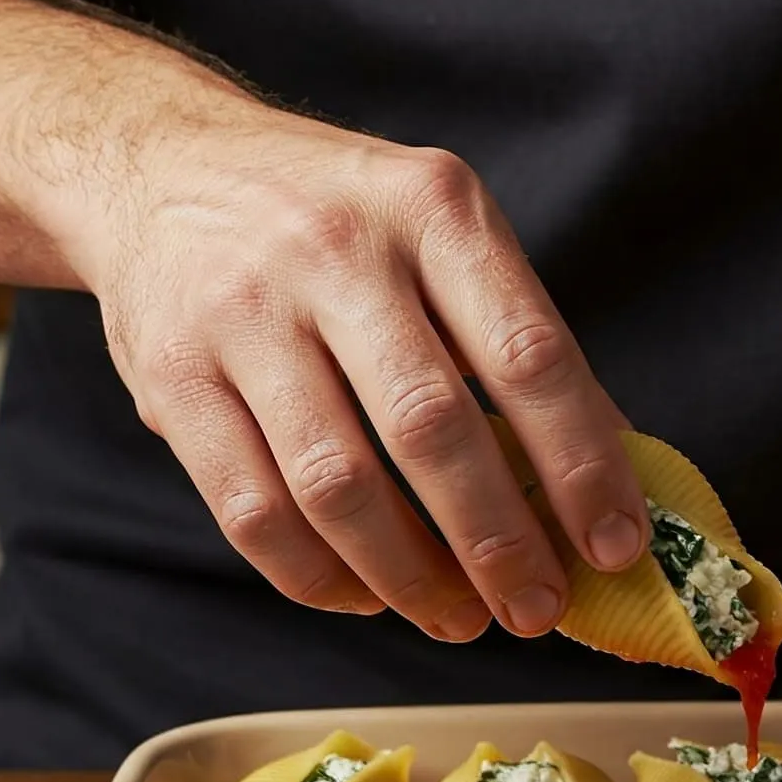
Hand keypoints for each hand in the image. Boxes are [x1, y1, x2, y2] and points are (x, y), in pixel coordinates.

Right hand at [63, 99, 646, 639]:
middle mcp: (335, 251)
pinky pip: (250, 511)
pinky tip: (366, 597)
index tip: (617, 546)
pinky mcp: (170, 376)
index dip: (582, 464)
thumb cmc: (341, 221)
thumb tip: (620, 472)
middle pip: (430, 427)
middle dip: (498, 541)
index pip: (528, 354)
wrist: (161, 162)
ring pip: (334, 485)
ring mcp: (242, 313)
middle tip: (538, 609)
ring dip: (409, 577)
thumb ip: (520, 340)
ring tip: (460, 618)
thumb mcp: (443, 233)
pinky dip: (317, 577)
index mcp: (432, 209)